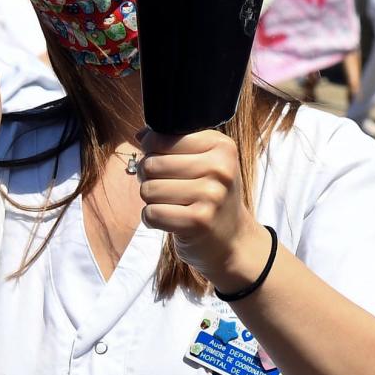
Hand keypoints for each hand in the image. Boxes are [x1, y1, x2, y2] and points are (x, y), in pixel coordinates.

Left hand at [138, 128, 264, 289]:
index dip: (151, 150)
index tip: (163, 162)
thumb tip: (140, 134)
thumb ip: (174, 143)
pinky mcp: (199, 221)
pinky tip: (169, 219)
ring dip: (151, 200)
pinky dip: (152, 219)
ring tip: (170, 204)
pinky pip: (151, 213)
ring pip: (148, 189)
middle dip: (148, 177)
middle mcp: (219, 168)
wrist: (233, 240)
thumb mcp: (206, 161)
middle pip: (151, 164)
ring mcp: (211, 196)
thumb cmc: (212, 196)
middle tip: (165, 187)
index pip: (160, 138)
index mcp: (221, 145)